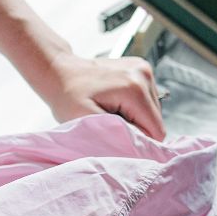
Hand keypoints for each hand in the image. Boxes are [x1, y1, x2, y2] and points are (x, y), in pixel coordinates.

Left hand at [34, 50, 167, 140]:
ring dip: (135, 117)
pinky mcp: (141, 68)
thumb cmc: (67, 96)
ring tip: (110, 111)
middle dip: (136, 128)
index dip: (139, 142)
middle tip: (110, 123)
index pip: (156, 130)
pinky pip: (147, 99)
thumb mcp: (87, 121)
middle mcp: (144, 74)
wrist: (59, 71)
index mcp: (135, 88)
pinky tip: (114, 102)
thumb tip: (142, 147)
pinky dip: (133, 106)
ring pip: (153, 111)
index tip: (117, 139)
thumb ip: (117, 135)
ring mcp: (143, 68)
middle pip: (156, 120)